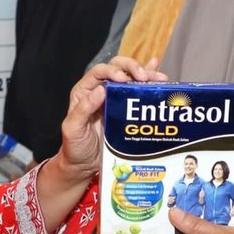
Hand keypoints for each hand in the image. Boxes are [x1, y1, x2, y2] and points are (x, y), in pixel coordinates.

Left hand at [55, 56, 166, 183]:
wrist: (86, 165)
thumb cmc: (75, 147)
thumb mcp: (73, 129)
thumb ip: (83, 109)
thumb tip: (101, 90)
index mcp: (85, 92)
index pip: (99, 72)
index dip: (112, 71)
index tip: (124, 79)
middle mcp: (101, 91)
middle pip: (118, 69)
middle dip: (133, 68)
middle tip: (144, 77)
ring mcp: (116, 99)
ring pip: (131, 78)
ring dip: (147, 74)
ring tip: (160, 78)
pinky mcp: (128, 109)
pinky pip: (139, 91)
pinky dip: (150, 81)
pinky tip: (160, 75)